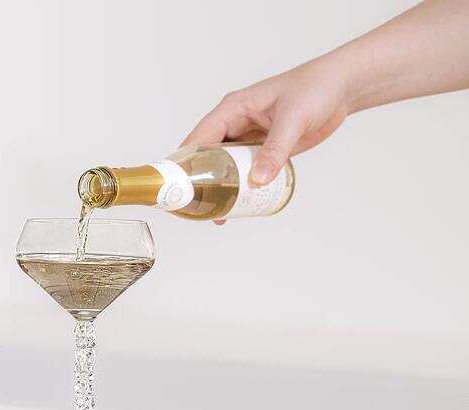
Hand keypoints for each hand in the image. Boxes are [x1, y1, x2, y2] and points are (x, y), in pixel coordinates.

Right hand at [182, 61, 349, 223]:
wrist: (341, 88)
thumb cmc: (314, 89)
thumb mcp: (293, 119)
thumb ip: (275, 149)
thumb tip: (258, 180)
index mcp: (233, 109)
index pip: (199, 138)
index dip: (184, 162)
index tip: (175, 186)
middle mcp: (235, 124)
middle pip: (207, 156)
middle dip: (200, 181)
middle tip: (197, 207)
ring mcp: (248, 138)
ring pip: (225, 167)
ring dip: (221, 188)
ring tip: (216, 213)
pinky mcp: (262, 149)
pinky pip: (245, 171)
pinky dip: (241, 187)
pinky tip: (239, 204)